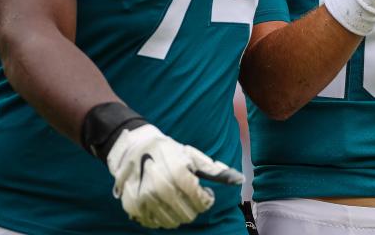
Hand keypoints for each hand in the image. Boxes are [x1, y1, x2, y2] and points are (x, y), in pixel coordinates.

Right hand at [107, 124, 242, 228]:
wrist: (135, 149)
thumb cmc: (168, 152)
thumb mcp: (193, 156)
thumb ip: (216, 171)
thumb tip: (240, 179)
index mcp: (179, 174)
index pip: (202, 202)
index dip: (207, 198)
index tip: (204, 191)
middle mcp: (162, 188)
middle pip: (189, 215)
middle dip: (193, 207)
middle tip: (188, 195)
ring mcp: (146, 199)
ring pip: (173, 222)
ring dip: (178, 213)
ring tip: (175, 198)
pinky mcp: (134, 207)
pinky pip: (155, 224)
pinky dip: (161, 217)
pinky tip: (161, 203)